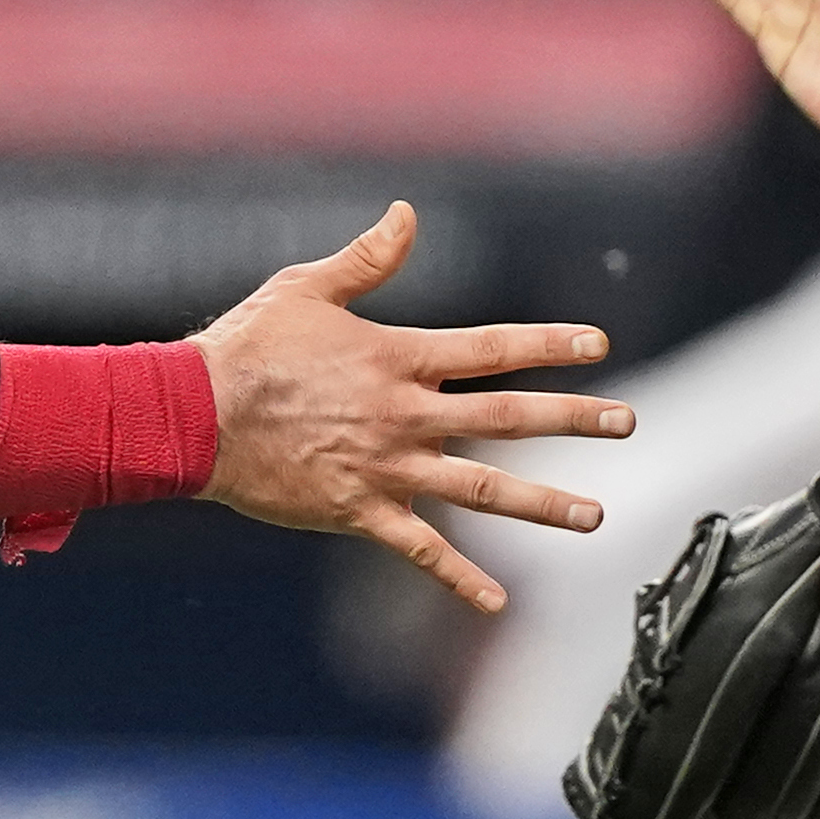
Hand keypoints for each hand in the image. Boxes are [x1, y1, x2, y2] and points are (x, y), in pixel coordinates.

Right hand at [193, 203, 633, 612]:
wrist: (193, 416)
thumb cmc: (247, 347)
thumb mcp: (306, 288)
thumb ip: (367, 258)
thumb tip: (407, 214)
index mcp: (397, 357)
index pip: (492, 348)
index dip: (549, 346)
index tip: (600, 347)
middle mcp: (404, 414)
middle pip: (506, 416)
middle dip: (573, 418)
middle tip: (626, 422)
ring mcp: (387, 468)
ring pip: (480, 488)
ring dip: (543, 503)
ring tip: (596, 515)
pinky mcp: (359, 512)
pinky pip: (420, 550)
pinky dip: (459, 578)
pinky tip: (496, 603)